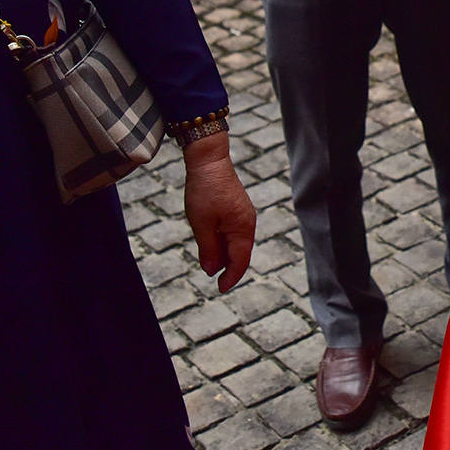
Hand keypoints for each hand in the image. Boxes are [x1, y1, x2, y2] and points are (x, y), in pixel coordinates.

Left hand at [183, 133, 254, 292]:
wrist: (209, 160)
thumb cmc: (204, 190)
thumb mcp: (201, 223)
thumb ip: (208, 248)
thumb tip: (210, 270)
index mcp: (242, 228)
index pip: (240, 261)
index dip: (231, 277)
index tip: (220, 289)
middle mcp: (247, 223)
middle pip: (240, 253)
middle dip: (226, 267)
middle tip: (210, 277)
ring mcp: (243, 215)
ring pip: (236, 243)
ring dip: (223, 254)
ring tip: (208, 261)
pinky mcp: (237, 209)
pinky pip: (233, 232)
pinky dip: (223, 242)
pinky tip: (211, 243)